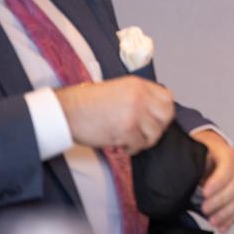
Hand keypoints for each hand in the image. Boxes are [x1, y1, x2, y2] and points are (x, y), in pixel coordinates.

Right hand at [55, 75, 174, 154]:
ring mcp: (135, 112)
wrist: (66, 111)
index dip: (164, 111)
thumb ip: (139, 97)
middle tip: (145, 134)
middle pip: (166, 115)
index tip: (156, 119)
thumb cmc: (87, 103)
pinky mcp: (127, 129)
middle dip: (158, 128)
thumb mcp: (118, 90)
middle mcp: (140, 96)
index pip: (168, 98)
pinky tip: (121, 145)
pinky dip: (131, 149)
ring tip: (129, 140)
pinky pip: (139, 144)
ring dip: (143, 141)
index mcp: (138, 85)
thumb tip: (155, 112)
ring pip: (155, 133)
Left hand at [192, 129, 233, 233]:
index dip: (218, 181)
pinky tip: (222, 228)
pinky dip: (231, 219)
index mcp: (226, 153)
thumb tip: (176, 177)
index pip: (227, 167)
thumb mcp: (195, 151)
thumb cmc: (200, 152)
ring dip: (226, 213)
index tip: (204, 193)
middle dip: (220, 200)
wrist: (212, 149)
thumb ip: (190, 162)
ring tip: (212, 222)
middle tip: (205, 210)